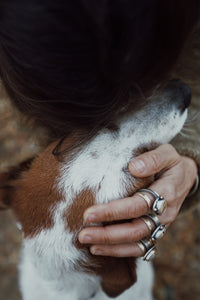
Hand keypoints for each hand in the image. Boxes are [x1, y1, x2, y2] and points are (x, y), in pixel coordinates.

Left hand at [78, 144, 197, 256]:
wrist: (183, 176)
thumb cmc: (170, 163)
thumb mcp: (167, 153)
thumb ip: (153, 159)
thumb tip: (134, 167)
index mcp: (166, 192)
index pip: (137, 206)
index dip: (113, 212)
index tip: (89, 213)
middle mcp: (164, 213)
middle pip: (136, 230)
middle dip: (108, 234)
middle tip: (83, 235)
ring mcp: (160, 225)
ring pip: (137, 243)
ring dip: (111, 246)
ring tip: (88, 245)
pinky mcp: (155, 231)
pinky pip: (140, 248)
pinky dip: (120, 251)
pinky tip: (100, 249)